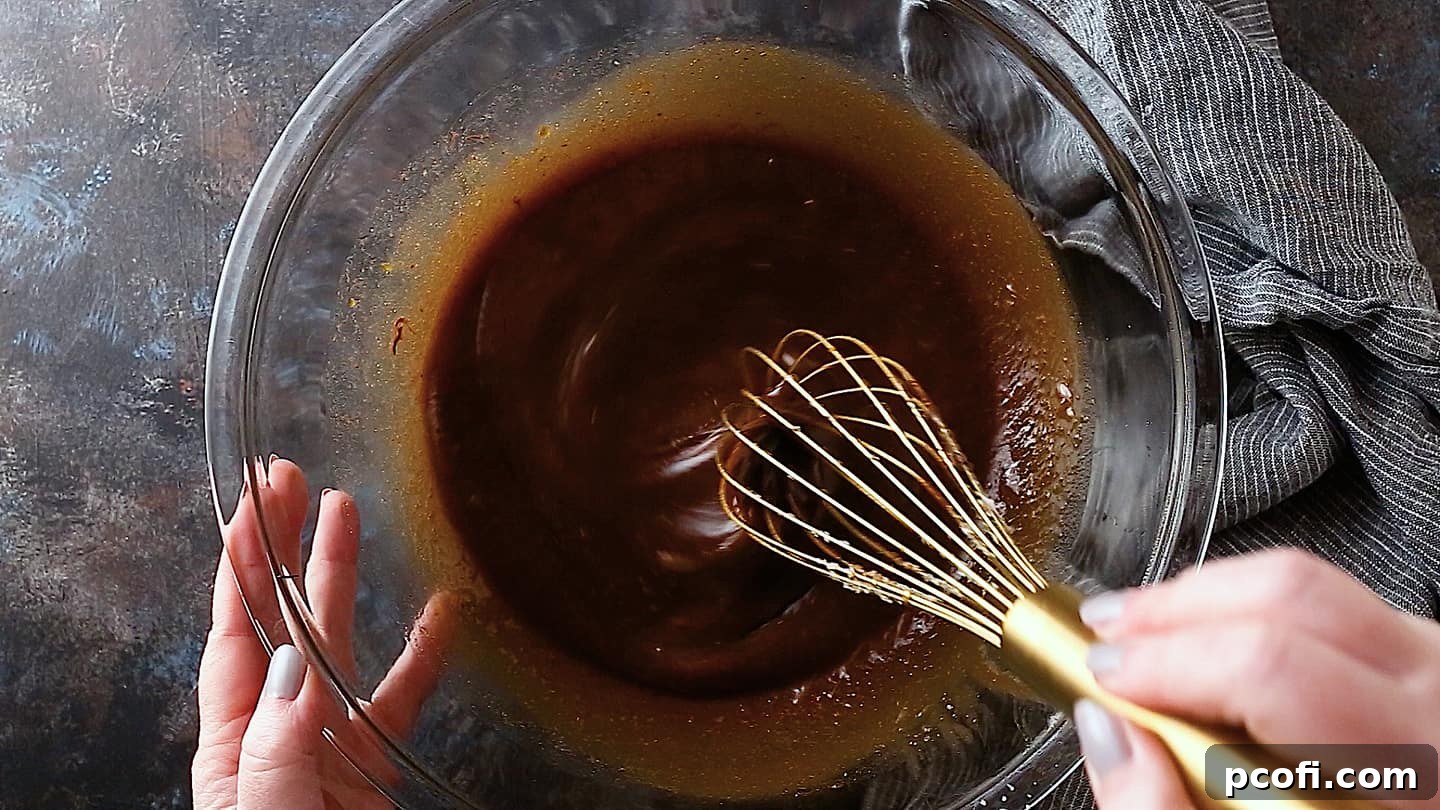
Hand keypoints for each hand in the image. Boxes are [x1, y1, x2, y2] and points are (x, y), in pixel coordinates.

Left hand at [192, 459, 456, 808]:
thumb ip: (277, 746)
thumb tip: (294, 667)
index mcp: (233, 737)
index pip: (236, 631)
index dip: (241, 566)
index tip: (252, 506)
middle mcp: (276, 726)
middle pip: (280, 617)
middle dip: (284, 547)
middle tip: (293, 481)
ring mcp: (325, 741)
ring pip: (338, 642)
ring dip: (343, 579)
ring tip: (350, 514)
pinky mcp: (371, 764)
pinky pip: (400, 700)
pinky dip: (421, 656)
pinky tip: (439, 616)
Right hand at [1072, 548, 1439, 808]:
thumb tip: (1110, 736)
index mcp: (1409, 763)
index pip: (1273, 668)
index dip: (1171, 662)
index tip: (1106, 675)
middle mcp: (1434, 702)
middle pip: (1287, 597)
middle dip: (1173, 610)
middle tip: (1107, 637)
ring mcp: (1431, 668)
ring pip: (1304, 585)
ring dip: (1203, 602)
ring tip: (1142, 637)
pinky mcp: (1414, 654)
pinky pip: (1321, 599)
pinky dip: (1243, 612)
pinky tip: (1200, 646)